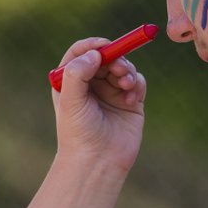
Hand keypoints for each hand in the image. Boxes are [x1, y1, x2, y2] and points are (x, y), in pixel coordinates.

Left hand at [51, 37, 145, 172]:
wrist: (97, 162)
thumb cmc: (78, 133)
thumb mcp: (70, 100)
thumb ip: (77, 73)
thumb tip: (93, 53)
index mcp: (72, 81)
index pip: (81, 52)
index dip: (92, 45)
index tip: (104, 45)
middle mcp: (92, 84)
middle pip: (106, 57)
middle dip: (114, 58)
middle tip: (118, 68)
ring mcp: (112, 91)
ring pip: (123, 67)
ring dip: (126, 70)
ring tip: (125, 84)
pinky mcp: (131, 101)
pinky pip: (137, 81)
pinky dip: (136, 84)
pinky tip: (131, 99)